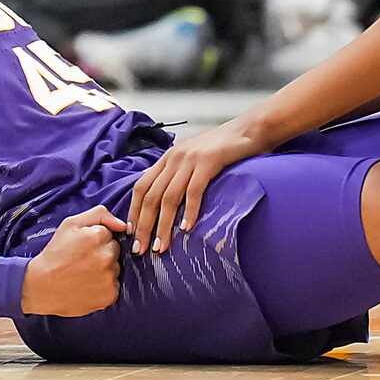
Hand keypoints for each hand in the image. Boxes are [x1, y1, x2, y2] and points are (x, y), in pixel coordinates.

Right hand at [19, 207, 124, 315]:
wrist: (43, 286)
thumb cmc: (55, 254)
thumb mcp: (70, 224)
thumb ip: (99, 215)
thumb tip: (123, 224)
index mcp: (98, 236)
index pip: (109, 235)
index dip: (95, 240)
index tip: (83, 247)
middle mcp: (107, 256)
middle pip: (115, 251)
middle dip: (102, 254)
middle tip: (83, 261)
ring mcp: (110, 277)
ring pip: (115, 269)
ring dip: (104, 270)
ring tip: (84, 274)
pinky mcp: (110, 295)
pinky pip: (114, 286)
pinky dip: (104, 286)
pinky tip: (88, 285)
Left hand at [122, 117, 268, 253]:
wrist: (249, 129)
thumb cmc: (223, 150)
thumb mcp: (193, 160)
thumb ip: (179, 177)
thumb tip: (167, 206)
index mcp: (166, 159)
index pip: (140, 187)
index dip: (133, 211)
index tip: (130, 234)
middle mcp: (173, 158)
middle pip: (150, 196)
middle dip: (143, 225)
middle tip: (140, 249)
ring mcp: (190, 159)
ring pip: (168, 197)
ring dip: (162, 225)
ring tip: (160, 247)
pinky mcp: (208, 161)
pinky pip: (194, 190)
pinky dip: (189, 211)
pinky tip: (186, 228)